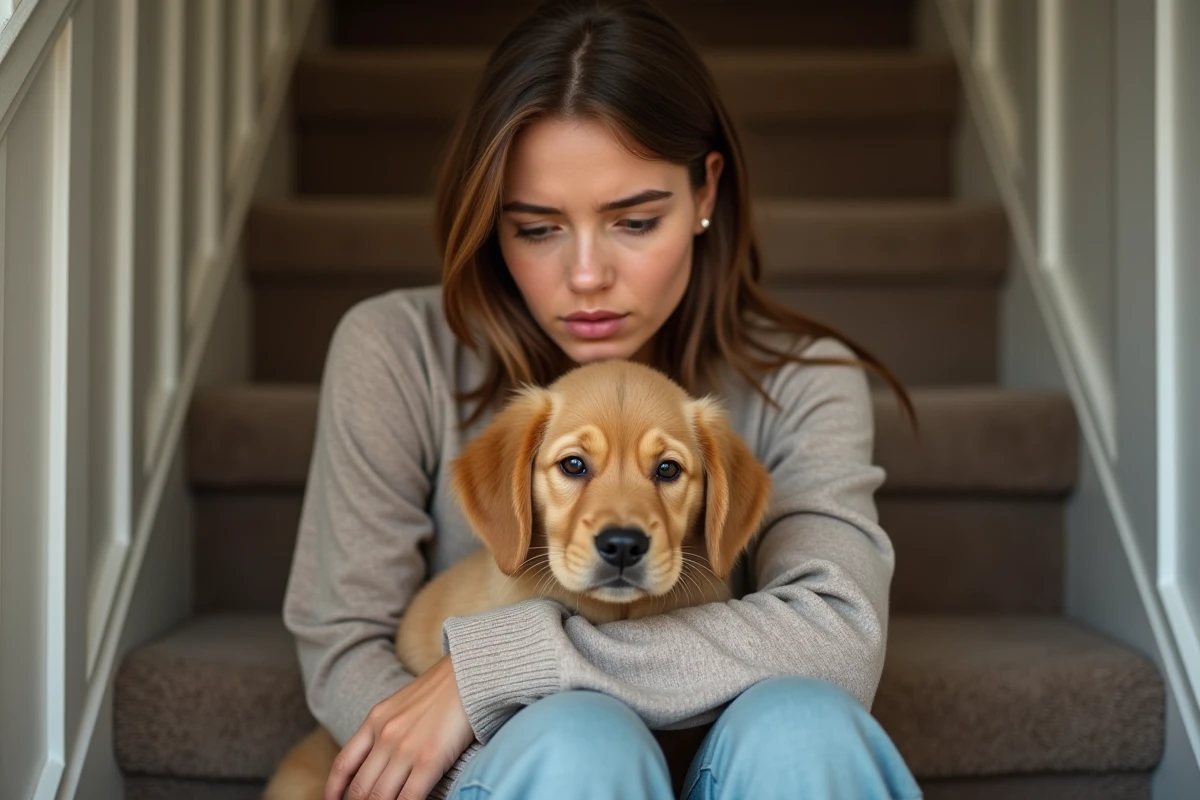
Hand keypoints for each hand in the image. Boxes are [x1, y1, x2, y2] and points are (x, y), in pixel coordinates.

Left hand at [325, 654, 474, 799]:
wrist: (470, 673)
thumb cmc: (444, 690)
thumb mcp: (403, 704)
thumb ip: (387, 729)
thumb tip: (381, 760)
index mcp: (376, 720)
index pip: (344, 765)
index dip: (334, 791)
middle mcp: (385, 736)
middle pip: (360, 788)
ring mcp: (405, 749)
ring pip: (380, 798)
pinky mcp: (429, 759)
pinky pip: (408, 798)